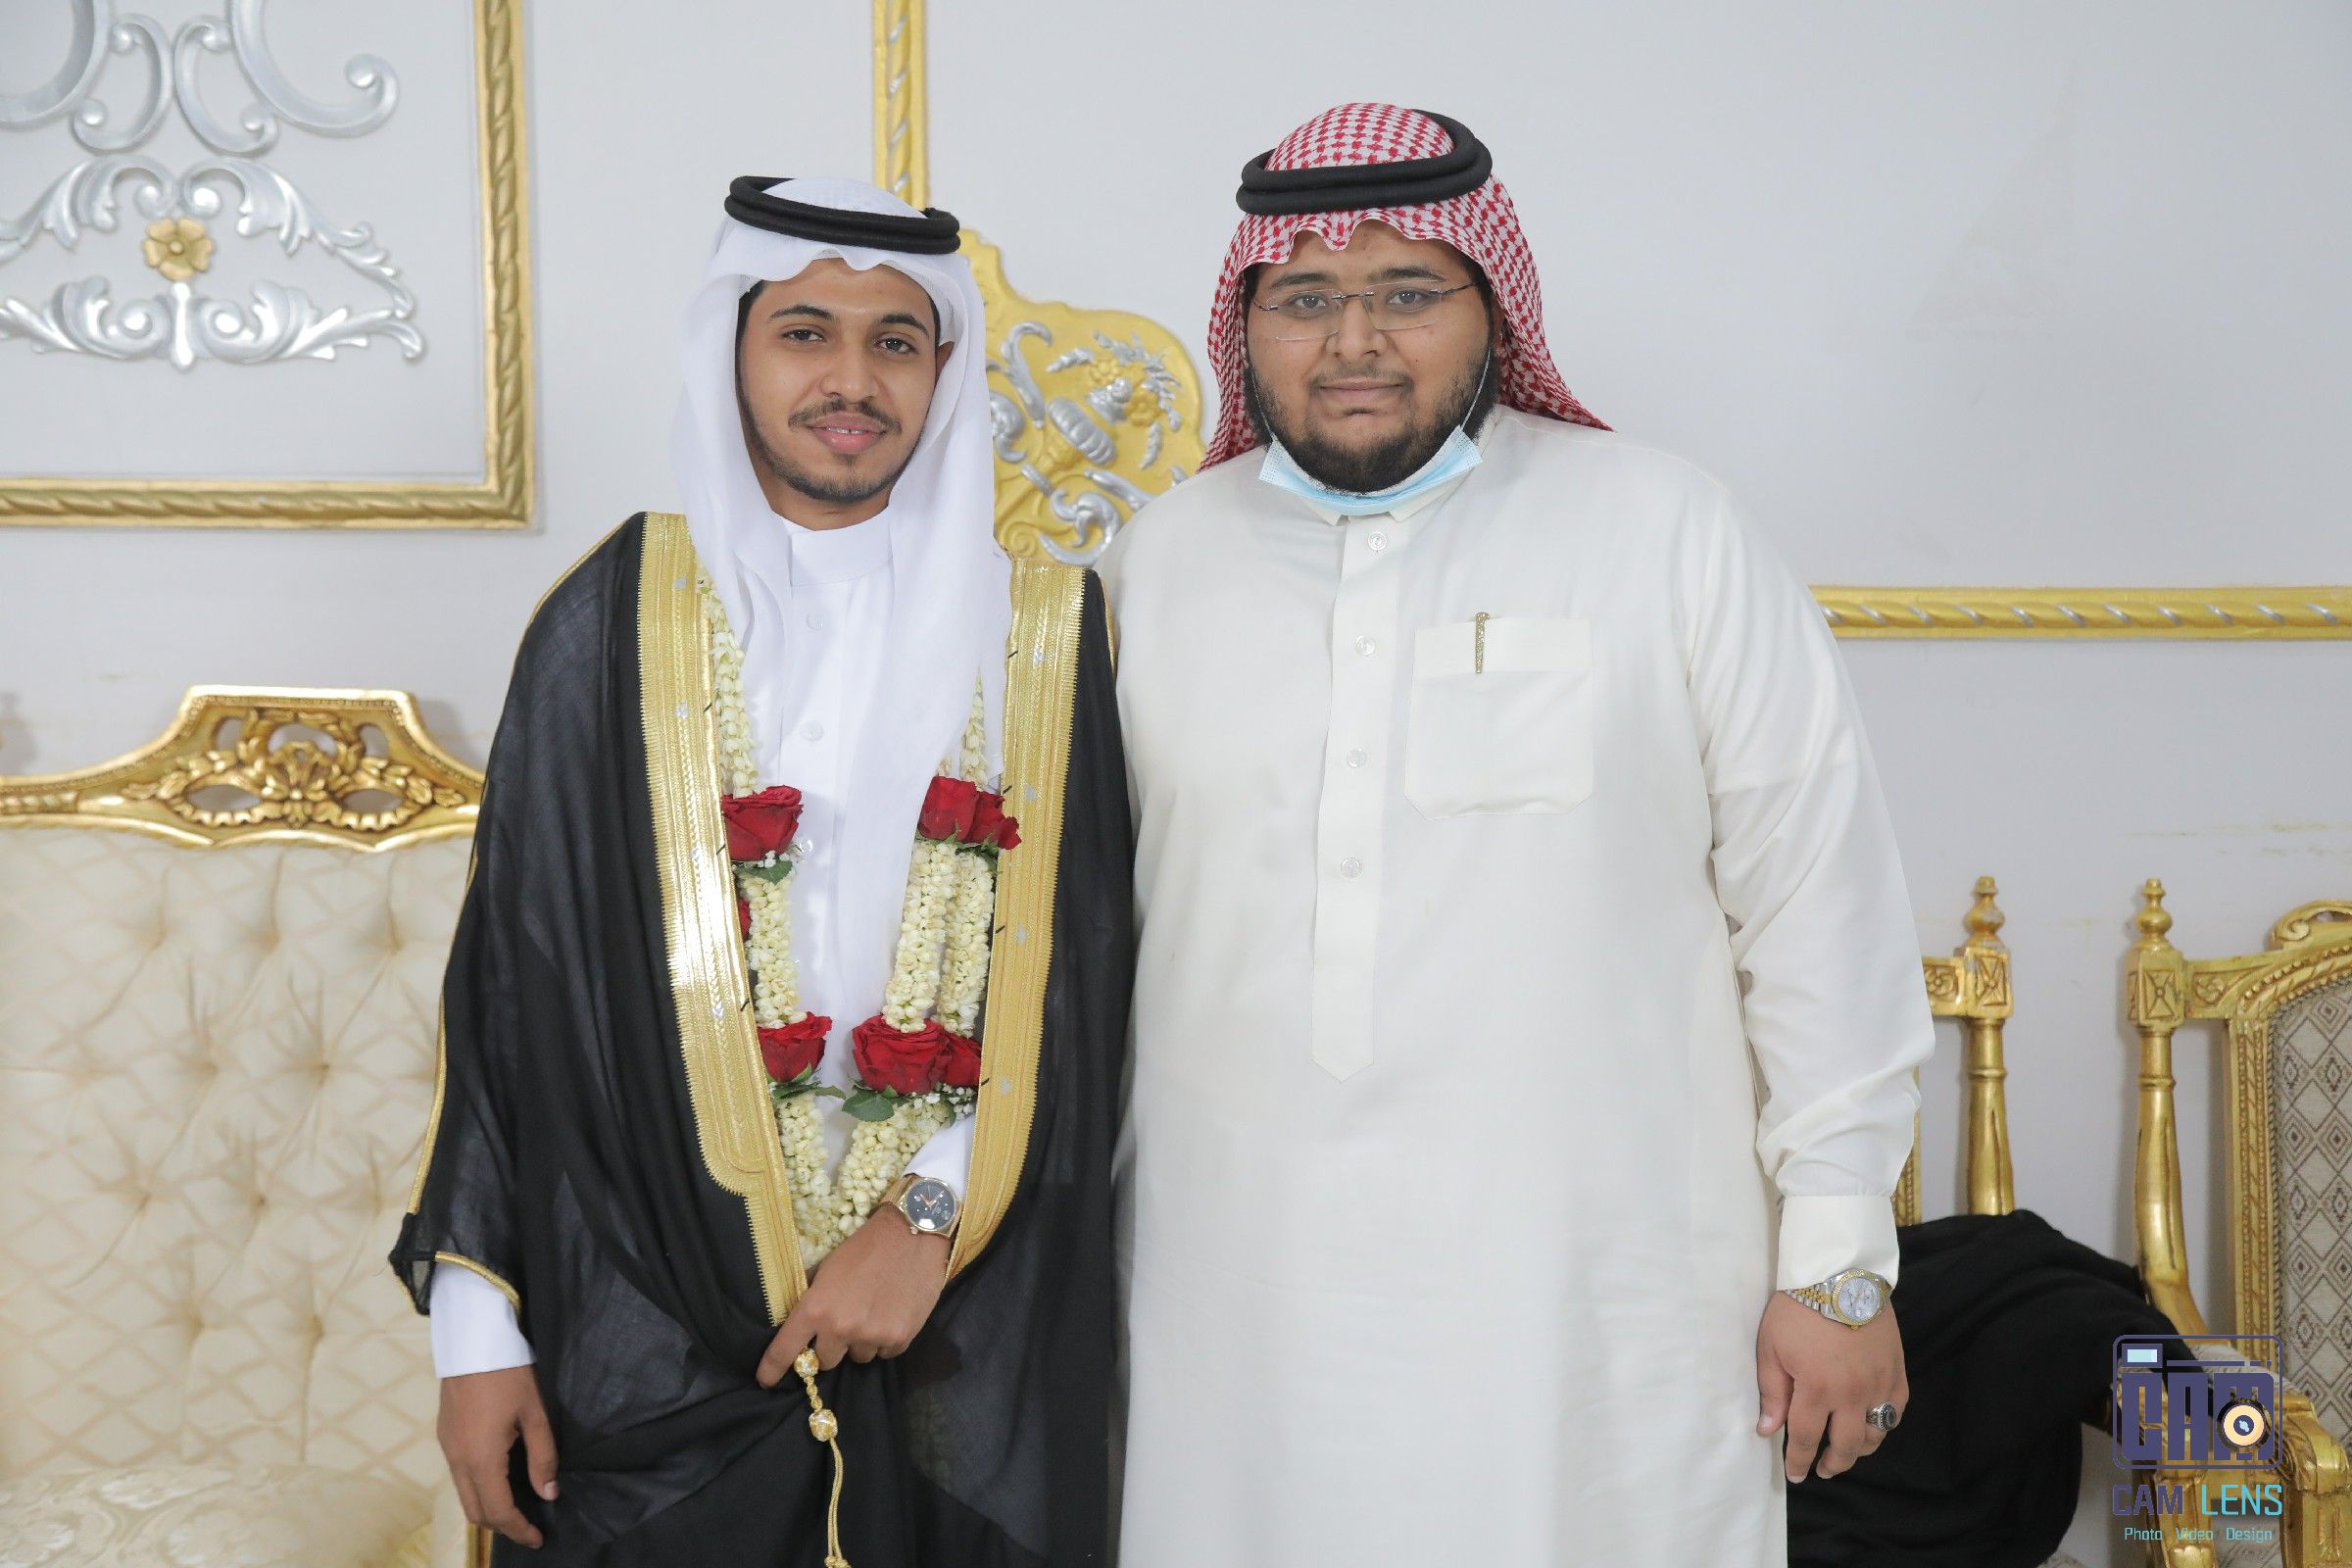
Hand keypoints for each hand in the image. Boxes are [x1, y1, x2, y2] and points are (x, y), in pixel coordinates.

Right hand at [438, 1365, 556, 1548]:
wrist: (472, 1341)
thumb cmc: (510, 1374)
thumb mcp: (535, 1415)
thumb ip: (543, 1458)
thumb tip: (548, 1493)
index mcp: (481, 1459)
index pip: (498, 1511)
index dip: (519, 1530)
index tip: (537, 1539)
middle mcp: (457, 1461)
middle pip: (476, 1512)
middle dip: (502, 1526)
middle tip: (529, 1527)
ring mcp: (447, 1449)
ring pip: (464, 1496)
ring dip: (488, 1508)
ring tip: (517, 1507)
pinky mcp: (444, 1437)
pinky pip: (458, 1477)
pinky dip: (478, 1489)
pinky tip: (499, 1480)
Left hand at [757, 1204, 949, 1384]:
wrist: (913, 1235)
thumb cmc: (865, 1247)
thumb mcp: (828, 1267)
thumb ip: (812, 1296)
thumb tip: (798, 1318)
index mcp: (817, 1308)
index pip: (786, 1350)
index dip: (772, 1369)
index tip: (766, 1381)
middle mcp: (841, 1328)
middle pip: (826, 1360)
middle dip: (831, 1345)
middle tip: (844, 1322)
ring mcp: (872, 1336)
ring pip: (858, 1357)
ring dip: (861, 1342)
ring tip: (873, 1312)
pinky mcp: (900, 1338)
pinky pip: (884, 1352)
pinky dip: (885, 1339)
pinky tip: (891, 1314)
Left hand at [1755, 1290, 1906, 1482]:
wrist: (1840, 1273)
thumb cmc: (1797, 1308)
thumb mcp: (1771, 1347)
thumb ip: (1772, 1393)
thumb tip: (1767, 1431)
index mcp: (1817, 1389)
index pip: (1805, 1438)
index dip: (1798, 1460)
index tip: (1795, 1475)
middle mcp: (1852, 1394)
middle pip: (1845, 1446)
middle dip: (1832, 1463)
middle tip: (1821, 1469)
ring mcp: (1879, 1384)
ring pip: (1875, 1434)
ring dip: (1859, 1448)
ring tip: (1845, 1450)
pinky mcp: (1897, 1371)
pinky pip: (1895, 1411)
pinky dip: (1883, 1423)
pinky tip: (1870, 1423)